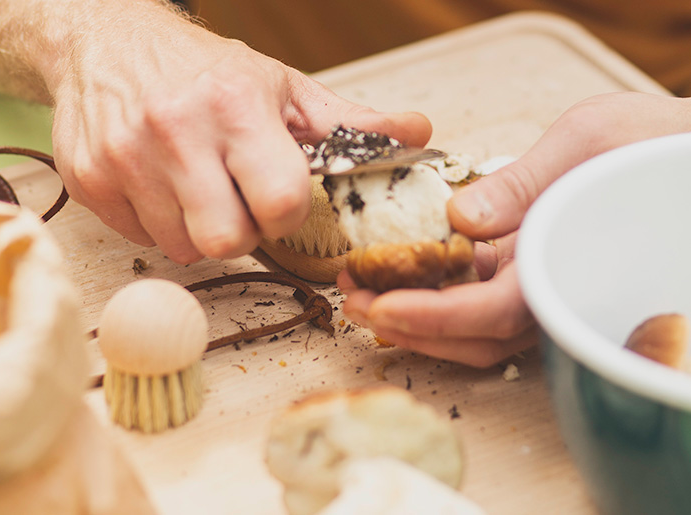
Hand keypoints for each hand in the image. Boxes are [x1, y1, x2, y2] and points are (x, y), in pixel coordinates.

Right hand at [45, 4, 431, 262]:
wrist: (107, 42)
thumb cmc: (207, 71)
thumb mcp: (282, 88)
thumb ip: (350, 123)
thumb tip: (421, 133)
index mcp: (237, 106)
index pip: (280, 202)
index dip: (286, 213)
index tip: (277, 198)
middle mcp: (175, 130)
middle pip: (225, 240)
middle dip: (240, 233)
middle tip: (235, 201)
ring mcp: (124, 157)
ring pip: (181, 249)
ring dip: (198, 230)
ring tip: (196, 187)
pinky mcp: (87, 179)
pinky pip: (140, 239)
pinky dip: (158, 223)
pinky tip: (160, 185)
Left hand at [339, 92, 690, 366]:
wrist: (679, 156)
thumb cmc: (651, 145)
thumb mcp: (588, 140)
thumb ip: (524, 184)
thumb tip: (460, 218)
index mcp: (563, 266)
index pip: (491, 314)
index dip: (432, 318)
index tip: (382, 307)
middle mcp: (550, 291)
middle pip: (473, 337)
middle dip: (407, 327)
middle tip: (353, 302)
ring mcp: (540, 288)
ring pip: (473, 331)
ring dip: (413, 319)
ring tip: (360, 291)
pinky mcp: (531, 275)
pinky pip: (479, 303)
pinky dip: (434, 298)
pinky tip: (397, 278)